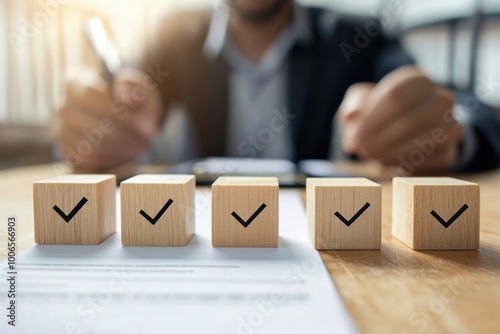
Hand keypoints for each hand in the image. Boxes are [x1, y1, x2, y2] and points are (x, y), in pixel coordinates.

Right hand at [58, 68, 161, 171]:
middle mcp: (64, 107)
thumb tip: (126, 98)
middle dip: (124, 137)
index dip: (120, 115)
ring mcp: (63, 130)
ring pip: (90, 146)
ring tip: (139, 150)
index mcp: (76, 83)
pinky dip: (110, 161)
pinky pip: (88, 161)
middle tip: (145, 142)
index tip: (144, 127)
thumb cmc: (127, 96)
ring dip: (119, 152)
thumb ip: (135, 88)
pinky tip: (127, 156)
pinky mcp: (68, 150)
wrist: (114, 111)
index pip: (92, 98)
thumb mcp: (137, 85)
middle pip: (93, 127)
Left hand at [338, 66, 461, 172]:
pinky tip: (386, 162)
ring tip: (371, 156)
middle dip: (379, 140)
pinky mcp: (450, 151)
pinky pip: (427, 161)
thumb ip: (353, 104)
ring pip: (422, 141)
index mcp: (417, 80)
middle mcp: (442, 98)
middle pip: (408, 121)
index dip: (372, 121)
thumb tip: (348, 116)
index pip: (396, 97)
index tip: (354, 137)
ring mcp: (451, 124)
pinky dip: (403, 164)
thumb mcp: (362, 100)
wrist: (405, 130)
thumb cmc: (380, 111)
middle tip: (360, 150)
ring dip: (390, 153)